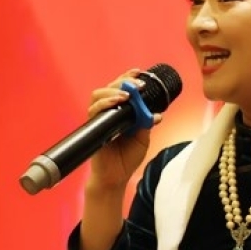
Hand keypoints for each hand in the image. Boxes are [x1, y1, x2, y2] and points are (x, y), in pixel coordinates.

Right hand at [85, 68, 161, 190]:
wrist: (116, 177)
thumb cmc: (126, 158)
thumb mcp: (142, 139)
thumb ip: (146, 124)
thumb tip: (157, 114)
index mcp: (120, 112)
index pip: (121, 89)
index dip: (128, 78)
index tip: (139, 72)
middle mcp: (108, 112)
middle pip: (109, 87)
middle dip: (123, 82)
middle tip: (137, 84)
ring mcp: (99, 119)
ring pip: (98, 95)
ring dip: (113, 90)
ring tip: (126, 94)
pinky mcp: (93, 127)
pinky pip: (94, 111)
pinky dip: (104, 103)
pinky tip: (116, 102)